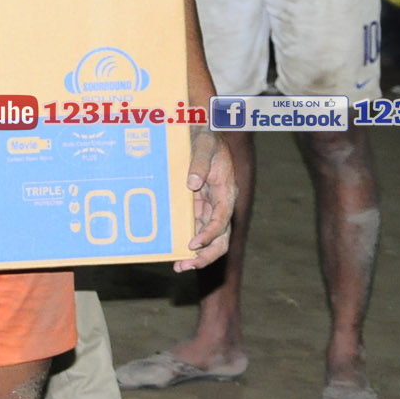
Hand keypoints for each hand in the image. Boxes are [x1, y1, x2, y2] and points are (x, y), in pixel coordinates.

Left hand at [176, 126, 234, 269]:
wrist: (200, 132)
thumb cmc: (206, 138)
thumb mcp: (204, 145)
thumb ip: (199, 162)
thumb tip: (193, 184)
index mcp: (226, 191)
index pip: (222, 219)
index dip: (209, 234)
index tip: (194, 244)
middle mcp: (220, 203)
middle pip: (220, 237)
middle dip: (206, 255)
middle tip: (186, 266)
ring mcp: (209, 207)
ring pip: (208, 237)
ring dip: (196, 254)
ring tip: (178, 266)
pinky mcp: (197, 206)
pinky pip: (195, 227)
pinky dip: (187, 240)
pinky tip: (173, 249)